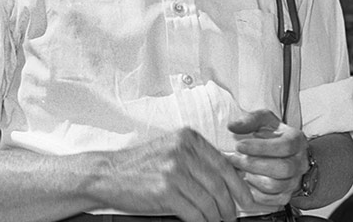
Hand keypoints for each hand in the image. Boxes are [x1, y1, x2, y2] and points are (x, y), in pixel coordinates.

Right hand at [89, 128, 253, 221]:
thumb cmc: (138, 165)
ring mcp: (173, 171)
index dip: (239, 185)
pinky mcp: (165, 191)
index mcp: (187, 139)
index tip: (246, 198)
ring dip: (217, 216)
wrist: (106, 174)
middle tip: (234, 216)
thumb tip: (226, 178)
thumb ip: (196, 159)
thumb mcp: (170, 150)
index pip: (224, 163)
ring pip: (209, 200)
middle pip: (219, 184)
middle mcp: (182, 152)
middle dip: (230, 204)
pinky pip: (194, 212)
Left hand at [226, 109, 308, 207]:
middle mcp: (300, 162)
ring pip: (275, 185)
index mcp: (297, 141)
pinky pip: (272, 200)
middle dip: (253, 164)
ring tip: (239, 170)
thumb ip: (250, 120)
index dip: (260, 148)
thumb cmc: (274, 136)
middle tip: (233, 158)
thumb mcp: (265, 121)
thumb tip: (233, 126)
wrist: (287, 154)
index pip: (284, 146)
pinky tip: (245, 182)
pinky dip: (256, 193)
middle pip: (282, 168)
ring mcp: (295, 180)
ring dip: (252, 178)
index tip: (239, 145)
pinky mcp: (287, 194)